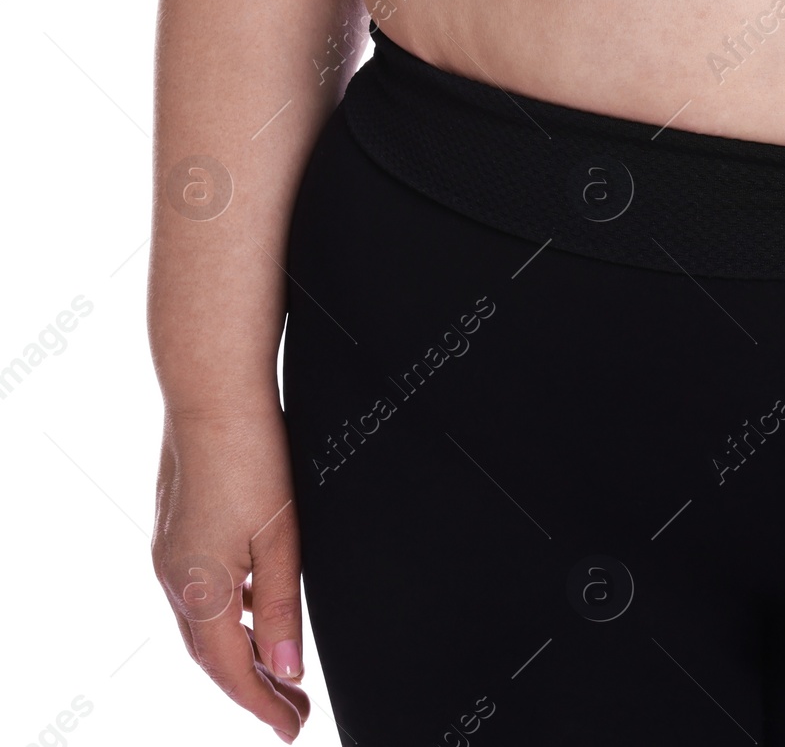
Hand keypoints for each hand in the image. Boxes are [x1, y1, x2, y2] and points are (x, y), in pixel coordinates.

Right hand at [152, 407, 309, 741]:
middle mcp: (174, 576)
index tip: (293, 727)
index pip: (230, 670)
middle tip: (291, 711)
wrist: (212, 392)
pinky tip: (251, 611)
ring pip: (203, 625)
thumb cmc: (251, 453)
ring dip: (237, 654)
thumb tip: (285, 670)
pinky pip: (198, 592)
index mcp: (199, 587)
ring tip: (276, 672)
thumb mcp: (281, 536)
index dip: (262, 705)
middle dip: (251, 689)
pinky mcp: (175, 529)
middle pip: (212, 656)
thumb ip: (282, 605)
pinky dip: (226, 616)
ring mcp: (170, 551)